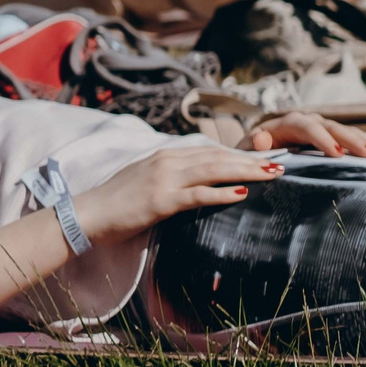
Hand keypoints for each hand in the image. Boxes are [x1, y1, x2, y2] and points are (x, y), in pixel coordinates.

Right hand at [74, 146, 281, 242]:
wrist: (86, 215)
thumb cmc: (114, 204)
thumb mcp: (144, 183)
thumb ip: (169, 179)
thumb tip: (193, 185)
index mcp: (163, 157)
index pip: (209, 151)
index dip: (238, 154)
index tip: (262, 159)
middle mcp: (166, 162)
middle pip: (217, 157)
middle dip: (250, 160)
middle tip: (278, 164)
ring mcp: (163, 180)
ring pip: (213, 170)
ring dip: (245, 171)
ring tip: (271, 174)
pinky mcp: (160, 200)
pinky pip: (198, 194)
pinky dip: (222, 192)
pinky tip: (242, 194)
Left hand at [245, 113, 365, 156]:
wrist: (254, 150)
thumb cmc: (250, 152)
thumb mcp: (246, 149)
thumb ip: (252, 144)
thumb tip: (261, 138)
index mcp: (287, 123)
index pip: (308, 128)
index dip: (323, 139)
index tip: (338, 153)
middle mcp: (308, 121)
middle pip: (333, 128)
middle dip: (352, 141)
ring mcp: (321, 128)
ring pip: (347, 132)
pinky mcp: (331, 136)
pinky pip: (353, 138)